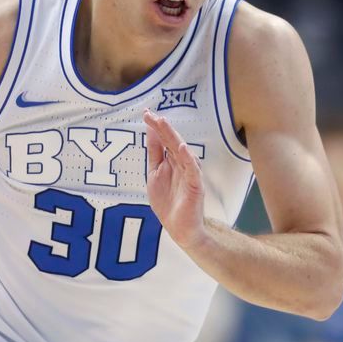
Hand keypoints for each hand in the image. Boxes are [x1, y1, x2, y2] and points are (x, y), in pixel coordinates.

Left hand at [144, 109, 205, 248]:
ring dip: (173, 137)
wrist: (180, 228)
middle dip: (162, 128)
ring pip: (181, 151)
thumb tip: (151, 131)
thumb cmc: (168, 202)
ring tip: (164, 123)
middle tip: (152, 115)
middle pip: (172, 142)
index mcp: (171, 161)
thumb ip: (155, 154)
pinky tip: (183, 147)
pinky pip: (192, 170)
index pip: (163, 140)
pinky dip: (188, 158)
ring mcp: (190, 174)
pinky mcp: (196, 185)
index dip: (155, 127)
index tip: (146, 113)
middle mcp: (182, 164)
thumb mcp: (155, 174)